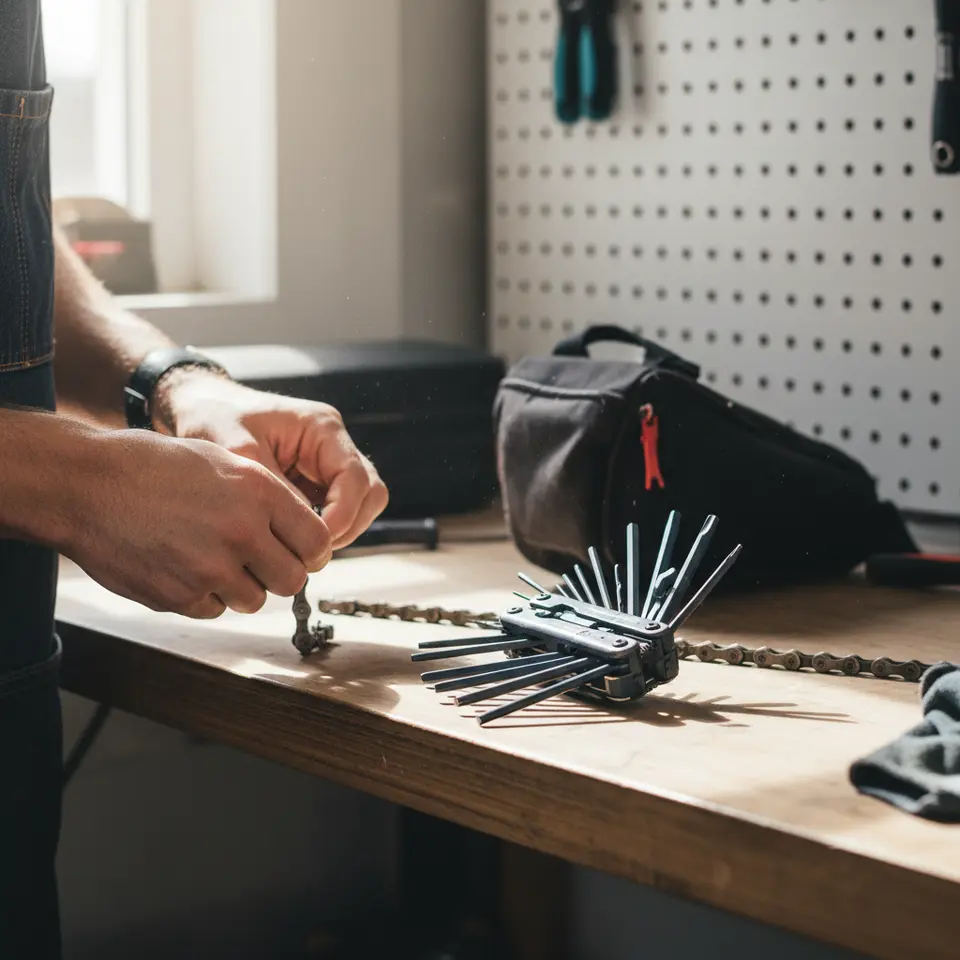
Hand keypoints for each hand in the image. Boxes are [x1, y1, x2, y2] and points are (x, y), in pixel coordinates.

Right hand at [63, 429, 332, 618]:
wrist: (87, 485)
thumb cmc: (152, 467)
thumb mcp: (221, 461)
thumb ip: (266, 497)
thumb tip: (300, 531)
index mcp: (259, 493)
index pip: (317, 542)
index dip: (312, 552)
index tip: (301, 553)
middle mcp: (242, 532)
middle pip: (293, 580)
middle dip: (281, 574)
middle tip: (262, 563)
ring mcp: (210, 568)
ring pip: (254, 600)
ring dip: (242, 587)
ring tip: (213, 559)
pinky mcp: (180, 596)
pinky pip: (214, 610)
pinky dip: (205, 596)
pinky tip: (184, 567)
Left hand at [154, 371, 387, 549]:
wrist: (199, 407)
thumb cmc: (215, 416)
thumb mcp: (237, 449)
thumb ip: (273, 488)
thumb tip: (301, 530)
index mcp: (322, 428)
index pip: (357, 478)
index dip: (343, 514)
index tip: (315, 539)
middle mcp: (333, 445)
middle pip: (370, 494)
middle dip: (347, 527)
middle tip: (311, 550)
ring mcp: (327, 464)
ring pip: (360, 506)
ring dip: (338, 532)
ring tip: (299, 547)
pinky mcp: (315, 481)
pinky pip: (335, 512)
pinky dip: (320, 531)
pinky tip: (290, 539)